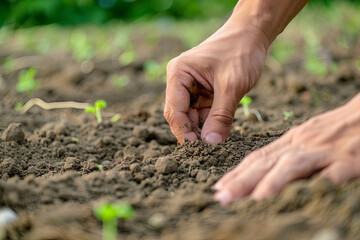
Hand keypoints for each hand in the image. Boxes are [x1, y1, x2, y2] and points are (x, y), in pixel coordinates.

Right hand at [164, 19, 269, 143]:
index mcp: (178, 74)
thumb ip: (221, 116)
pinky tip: (221, 130)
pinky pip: (203, 113)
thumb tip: (211, 143)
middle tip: (209, 149)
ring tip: (218, 140)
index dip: (185, 131)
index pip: (175, 110)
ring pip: (192, 117)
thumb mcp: (232, 86)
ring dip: (203, 129)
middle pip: (180, 115)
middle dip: (194, 132)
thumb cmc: (240, 51)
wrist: (253, 33)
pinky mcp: (203, 91)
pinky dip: (211, 122)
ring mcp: (191, 87)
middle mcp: (179, 81)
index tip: (198, 149)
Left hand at [214, 93, 359, 204]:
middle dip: (242, 180)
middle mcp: (301, 145)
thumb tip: (262, 175)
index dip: (237, 173)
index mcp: (291, 141)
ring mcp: (323, 151)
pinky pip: (330, 174)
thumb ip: (287, 155)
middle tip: (221, 196)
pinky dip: (314, 184)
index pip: (258, 158)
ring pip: (292, 165)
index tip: (219, 187)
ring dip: (272, 181)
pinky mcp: (347, 160)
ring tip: (254, 197)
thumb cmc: (335, 129)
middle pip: (267, 162)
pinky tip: (301, 196)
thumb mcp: (306, 138)